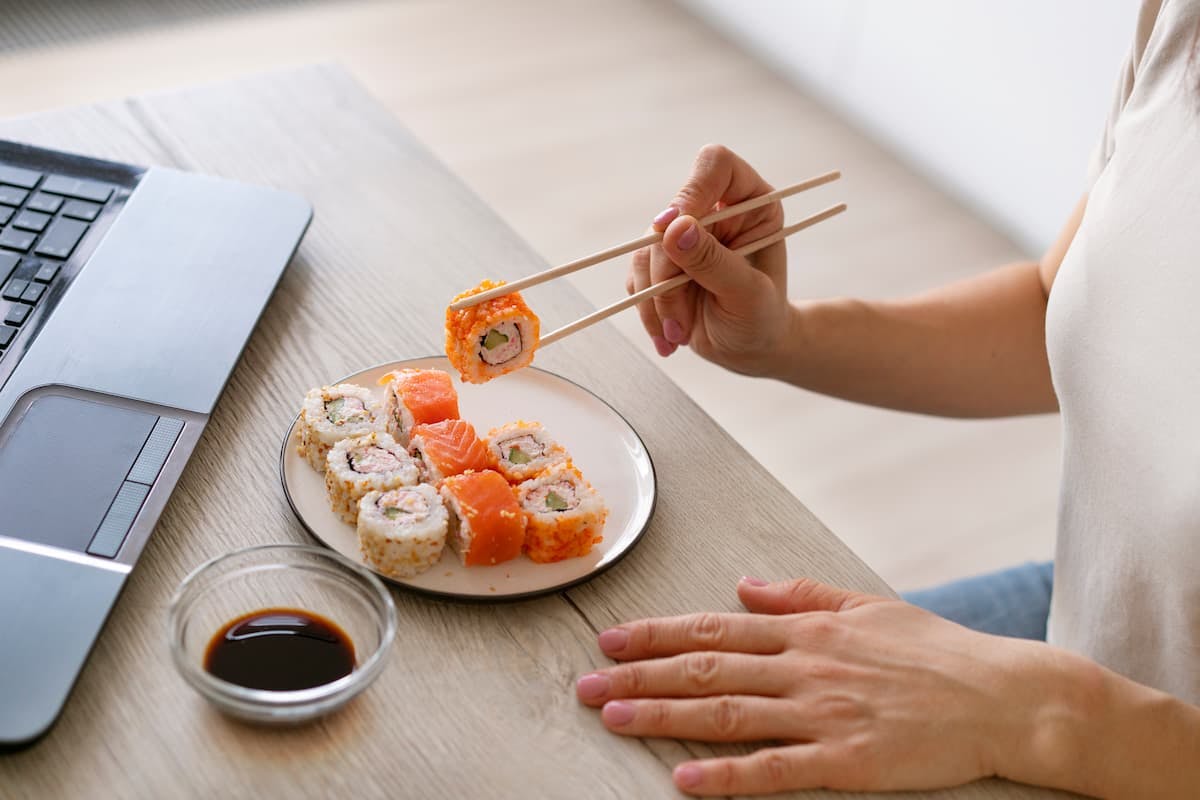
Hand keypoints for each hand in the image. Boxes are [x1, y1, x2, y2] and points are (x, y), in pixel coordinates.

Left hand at [576, 577, 1075, 795]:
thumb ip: (802, 595)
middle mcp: (805, 667)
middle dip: (639, 675)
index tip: (611, 639)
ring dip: (663, 715)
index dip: (657, 634)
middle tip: (586, 684)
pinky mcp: (848, 762)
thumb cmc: (937, 653)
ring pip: (727, 711)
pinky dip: (727, 776)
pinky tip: (684, 781)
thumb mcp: (867, 606)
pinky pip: (776, 770)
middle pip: (706, 667)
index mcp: (807, 630)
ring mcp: (824, 714)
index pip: (715, 628)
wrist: (1005, 697)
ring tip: (612, 718)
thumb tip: (747, 583)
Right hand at [628, 144, 790, 375]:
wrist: (749, 348)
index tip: (674, 230)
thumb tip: (672, 227)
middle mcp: (715, 211)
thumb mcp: (746, 294)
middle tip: (680, 319)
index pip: (715, 166)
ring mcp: (684, 235)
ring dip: (654, 299)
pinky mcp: (661, 261)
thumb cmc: (762, 318)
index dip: (692, 191)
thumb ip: (712, 260)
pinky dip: (647, 309)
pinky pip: (636, 274)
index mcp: (750, 203)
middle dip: (667, 274)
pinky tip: (670, 335)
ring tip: (678, 335)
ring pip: (645, 249)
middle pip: (668, 217)